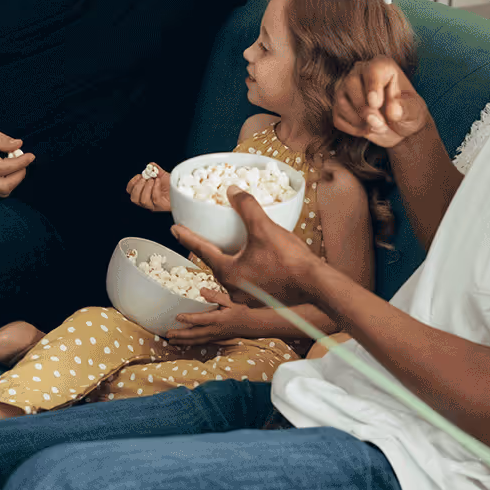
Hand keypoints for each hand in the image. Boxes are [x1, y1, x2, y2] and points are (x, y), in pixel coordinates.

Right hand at [0, 122, 33, 198]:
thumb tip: (17, 145)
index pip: (4, 168)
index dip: (21, 163)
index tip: (30, 155)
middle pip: (4, 187)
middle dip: (19, 175)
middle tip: (23, 162)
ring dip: (12, 181)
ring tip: (14, 165)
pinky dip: (3, 183)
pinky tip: (3, 170)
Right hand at [126, 163, 171, 211]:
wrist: (182, 190)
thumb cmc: (172, 185)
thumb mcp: (162, 175)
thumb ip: (155, 169)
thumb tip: (150, 165)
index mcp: (143, 194)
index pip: (130, 192)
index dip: (132, 184)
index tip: (139, 176)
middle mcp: (147, 201)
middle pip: (134, 198)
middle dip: (138, 186)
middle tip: (145, 178)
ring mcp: (154, 205)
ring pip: (143, 201)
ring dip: (146, 188)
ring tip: (153, 180)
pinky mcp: (162, 206)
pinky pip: (155, 198)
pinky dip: (155, 188)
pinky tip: (158, 182)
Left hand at [164, 289, 256, 344]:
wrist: (250, 325)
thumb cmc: (240, 311)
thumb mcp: (229, 300)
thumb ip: (215, 296)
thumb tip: (201, 290)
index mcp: (217, 319)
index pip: (200, 319)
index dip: (189, 318)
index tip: (177, 316)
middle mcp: (214, 330)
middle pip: (194, 334)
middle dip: (181, 335)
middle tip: (168, 334)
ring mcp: (214, 336)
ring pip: (196, 340)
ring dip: (182, 341)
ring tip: (170, 341)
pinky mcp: (214, 339)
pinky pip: (200, 343)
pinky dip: (190, 343)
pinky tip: (182, 343)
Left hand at [172, 186, 321, 307]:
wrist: (315, 286)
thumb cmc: (288, 260)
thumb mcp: (264, 227)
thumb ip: (246, 206)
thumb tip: (232, 190)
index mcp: (228, 271)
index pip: (202, 249)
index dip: (187, 236)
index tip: (174, 228)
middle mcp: (233, 288)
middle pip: (216, 263)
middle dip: (209, 249)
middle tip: (203, 236)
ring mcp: (247, 297)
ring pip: (232, 274)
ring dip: (229, 260)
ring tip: (231, 247)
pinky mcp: (262, 299)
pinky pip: (246, 282)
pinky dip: (244, 269)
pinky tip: (253, 262)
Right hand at [331, 57, 428, 148]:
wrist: (399, 128)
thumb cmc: (408, 112)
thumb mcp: (415, 111)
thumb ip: (406, 109)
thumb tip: (392, 111)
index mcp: (382, 66)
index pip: (372, 69)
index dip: (372, 86)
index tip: (375, 103)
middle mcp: (361, 72)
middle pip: (350, 83)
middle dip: (364, 108)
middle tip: (381, 123)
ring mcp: (347, 88)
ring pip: (341, 101)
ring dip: (360, 120)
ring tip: (379, 127)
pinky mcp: (340, 106)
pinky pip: (338, 117)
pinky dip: (353, 129)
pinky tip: (367, 129)